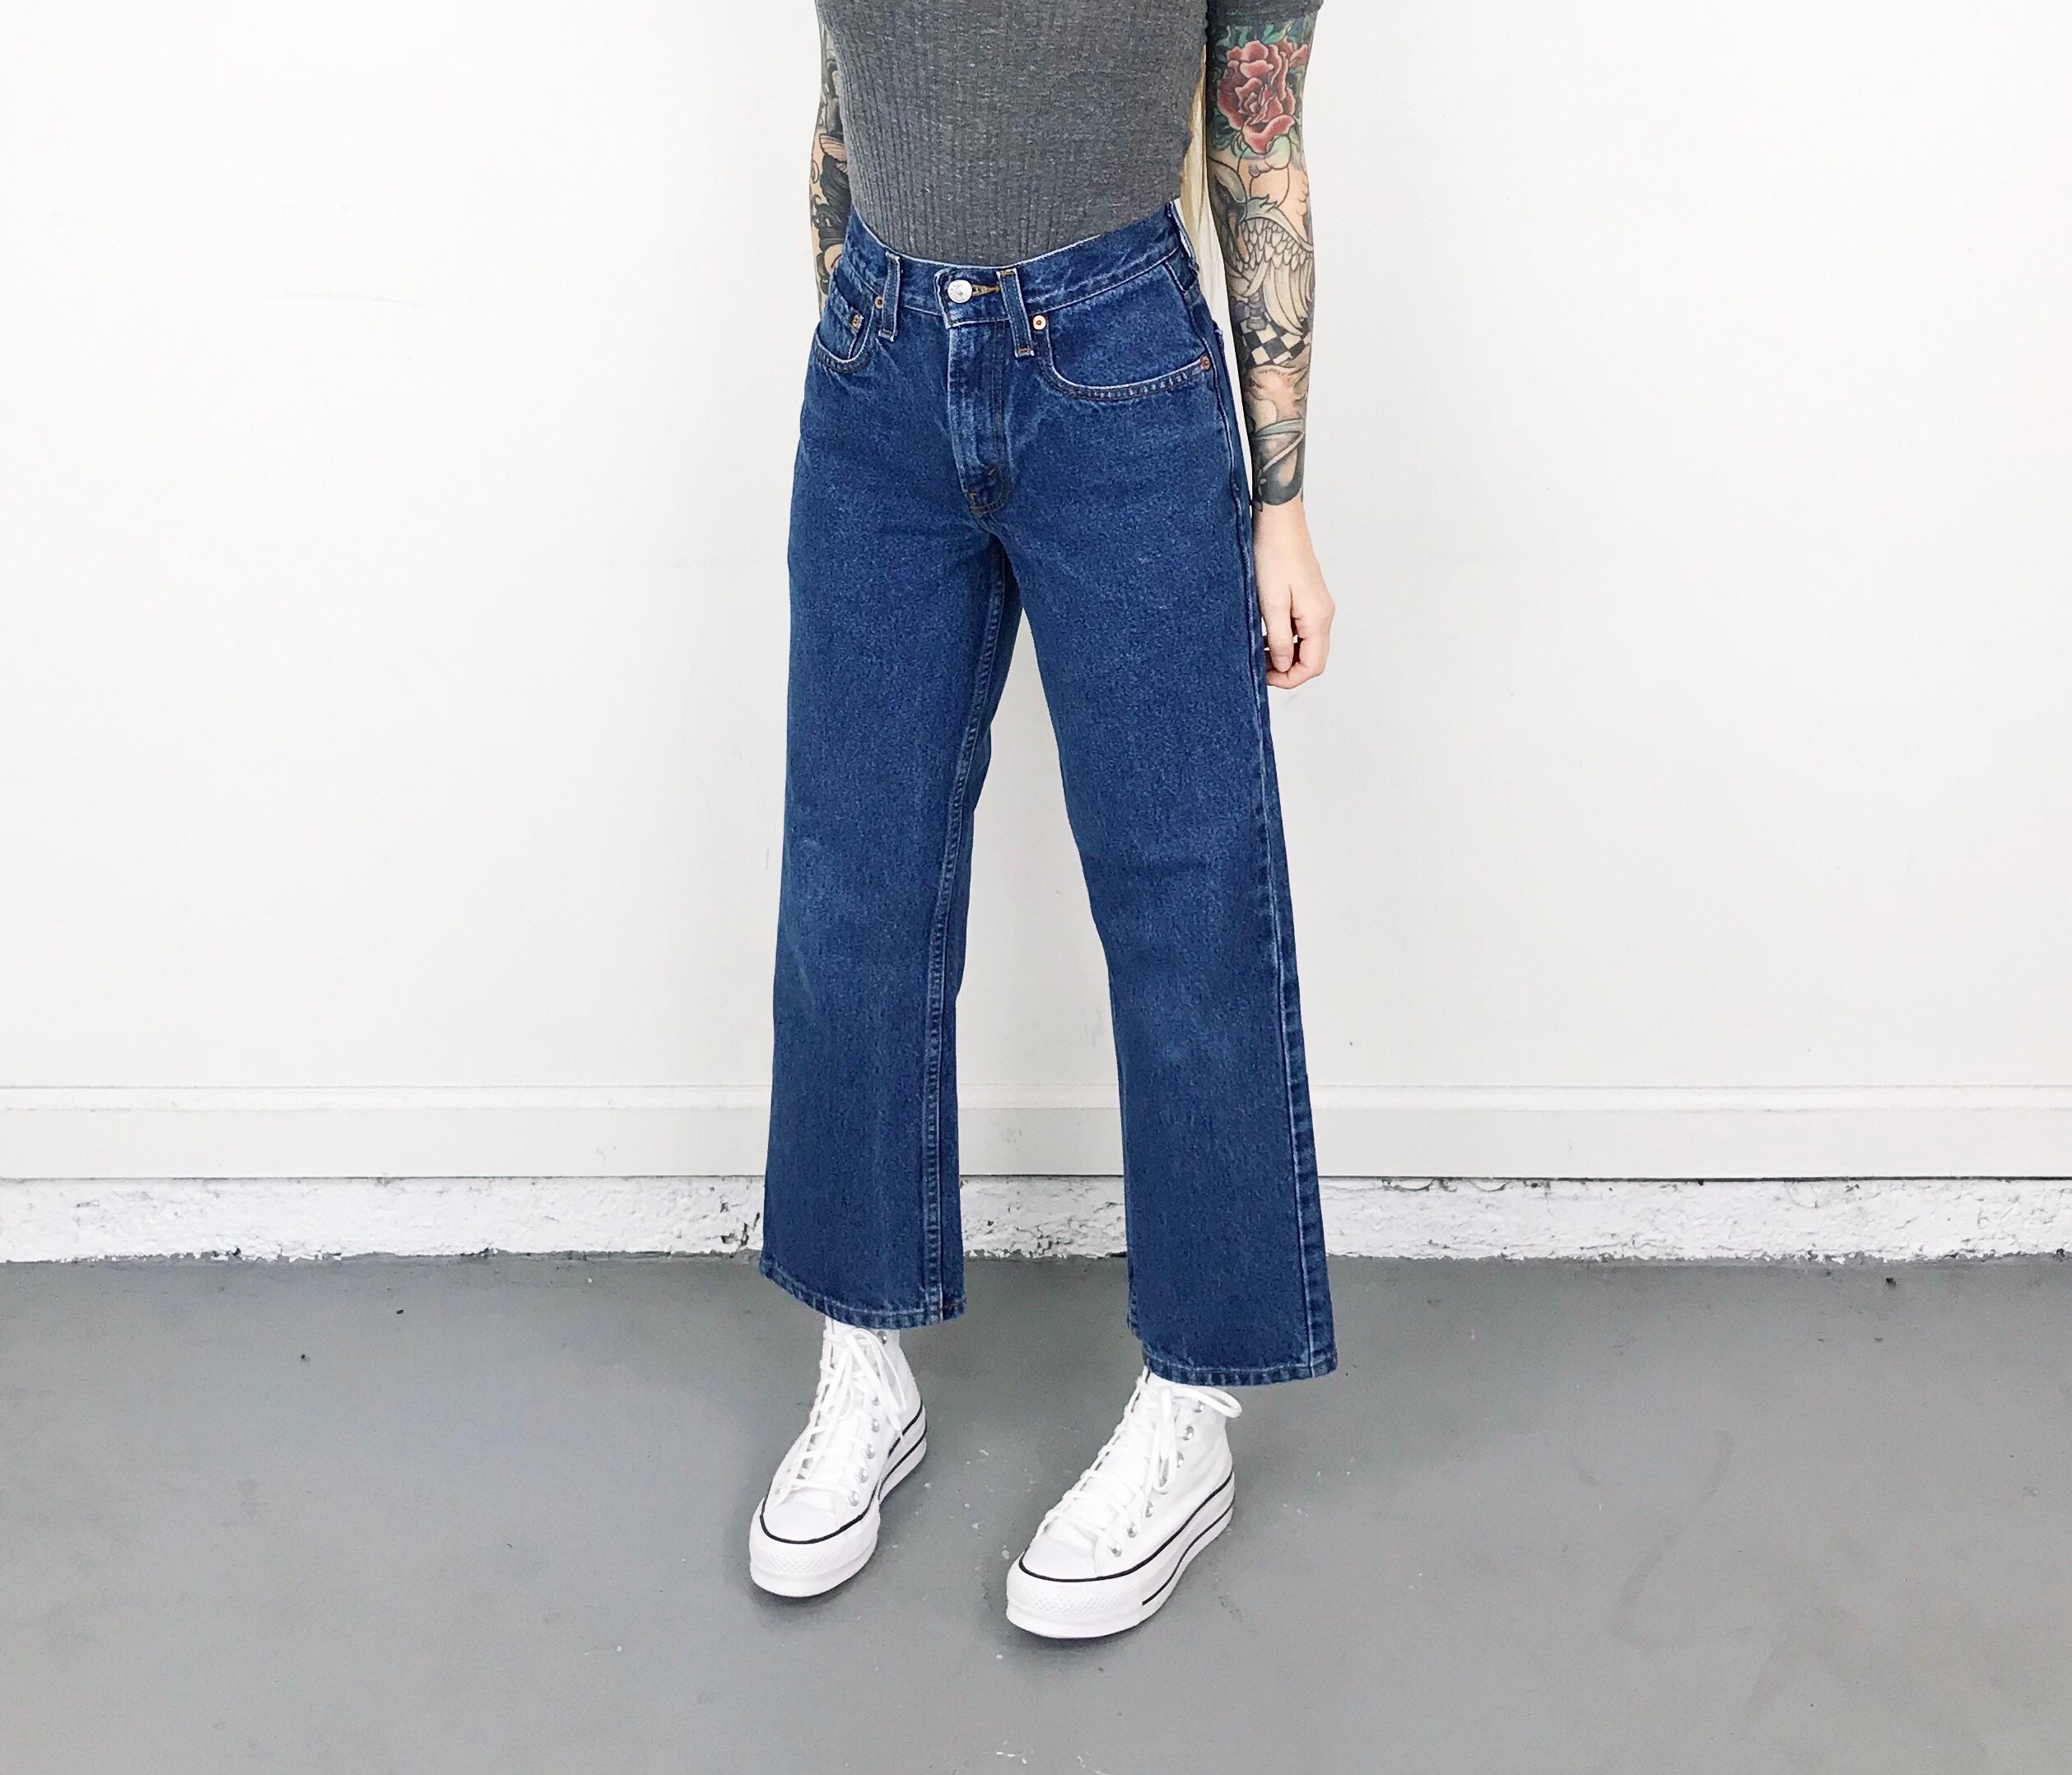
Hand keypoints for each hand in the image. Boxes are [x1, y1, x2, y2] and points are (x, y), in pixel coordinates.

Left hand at [1253, 497, 1333, 687]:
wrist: (1279, 521)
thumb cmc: (1274, 555)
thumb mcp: (1271, 604)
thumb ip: (1281, 639)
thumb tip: (1283, 665)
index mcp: (1318, 618)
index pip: (1313, 666)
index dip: (1289, 679)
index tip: (1264, 676)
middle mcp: (1324, 614)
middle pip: (1313, 658)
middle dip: (1287, 669)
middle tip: (1259, 666)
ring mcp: (1318, 606)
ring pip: (1307, 645)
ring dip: (1285, 654)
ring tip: (1259, 651)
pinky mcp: (1309, 598)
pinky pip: (1302, 629)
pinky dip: (1287, 638)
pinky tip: (1267, 634)